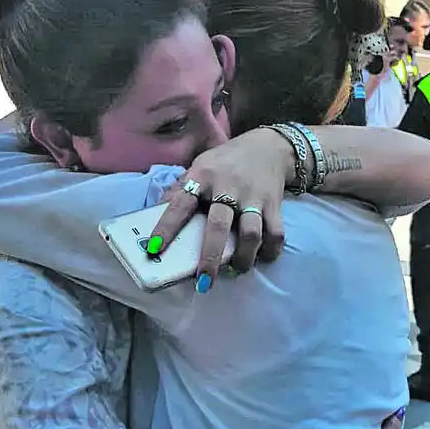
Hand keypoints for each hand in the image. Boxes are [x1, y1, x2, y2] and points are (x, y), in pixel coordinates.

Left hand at [149, 128, 293, 283]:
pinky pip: (276, 233)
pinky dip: (270, 250)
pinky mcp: (274, 204)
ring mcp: (253, 197)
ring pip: (250, 234)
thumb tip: (153, 210)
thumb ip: (180, 189)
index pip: (180, 205)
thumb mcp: (200, 167)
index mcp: (202, 177)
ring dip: (243, 258)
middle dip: (210, 257)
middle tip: (203, 282)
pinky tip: (262, 258)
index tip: (154, 250)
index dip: (166, 228)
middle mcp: (227, 187)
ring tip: (236, 270)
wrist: (269, 146)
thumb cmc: (226, 162)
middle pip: (218, 226)